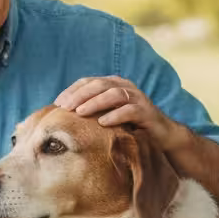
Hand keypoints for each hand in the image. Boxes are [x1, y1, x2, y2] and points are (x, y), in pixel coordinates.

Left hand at [55, 76, 179, 150]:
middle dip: (80, 95)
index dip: (72, 90)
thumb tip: (62, 115)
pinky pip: (130, 110)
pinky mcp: (147, 111)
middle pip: (99, 85)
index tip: (57, 103)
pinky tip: (103, 123)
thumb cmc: (128, 126)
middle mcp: (125, 87)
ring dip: (95, 103)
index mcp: (113, 84)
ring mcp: (137, 98)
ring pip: (114, 94)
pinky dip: (115, 115)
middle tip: (65, 107)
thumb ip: (91, 111)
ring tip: (80, 113)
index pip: (88, 82)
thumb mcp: (107, 115)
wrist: (160, 135)